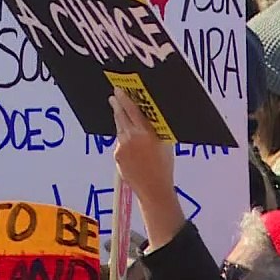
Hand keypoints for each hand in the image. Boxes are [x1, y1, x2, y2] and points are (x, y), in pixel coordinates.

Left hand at [111, 88, 182, 249]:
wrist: (154, 188)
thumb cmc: (164, 165)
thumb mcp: (165, 143)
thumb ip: (157, 130)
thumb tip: (152, 117)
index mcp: (146, 133)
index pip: (132, 111)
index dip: (125, 99)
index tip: (119, 91)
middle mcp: (131, 138)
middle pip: (120, 117)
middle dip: (116, 106)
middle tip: (113, 97)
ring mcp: (122, 147)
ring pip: (119, 129)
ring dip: (119, 121)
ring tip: (120, 114)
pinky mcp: (117, 155)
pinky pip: (119, 144)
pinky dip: (123, 142)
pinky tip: (131, 148)